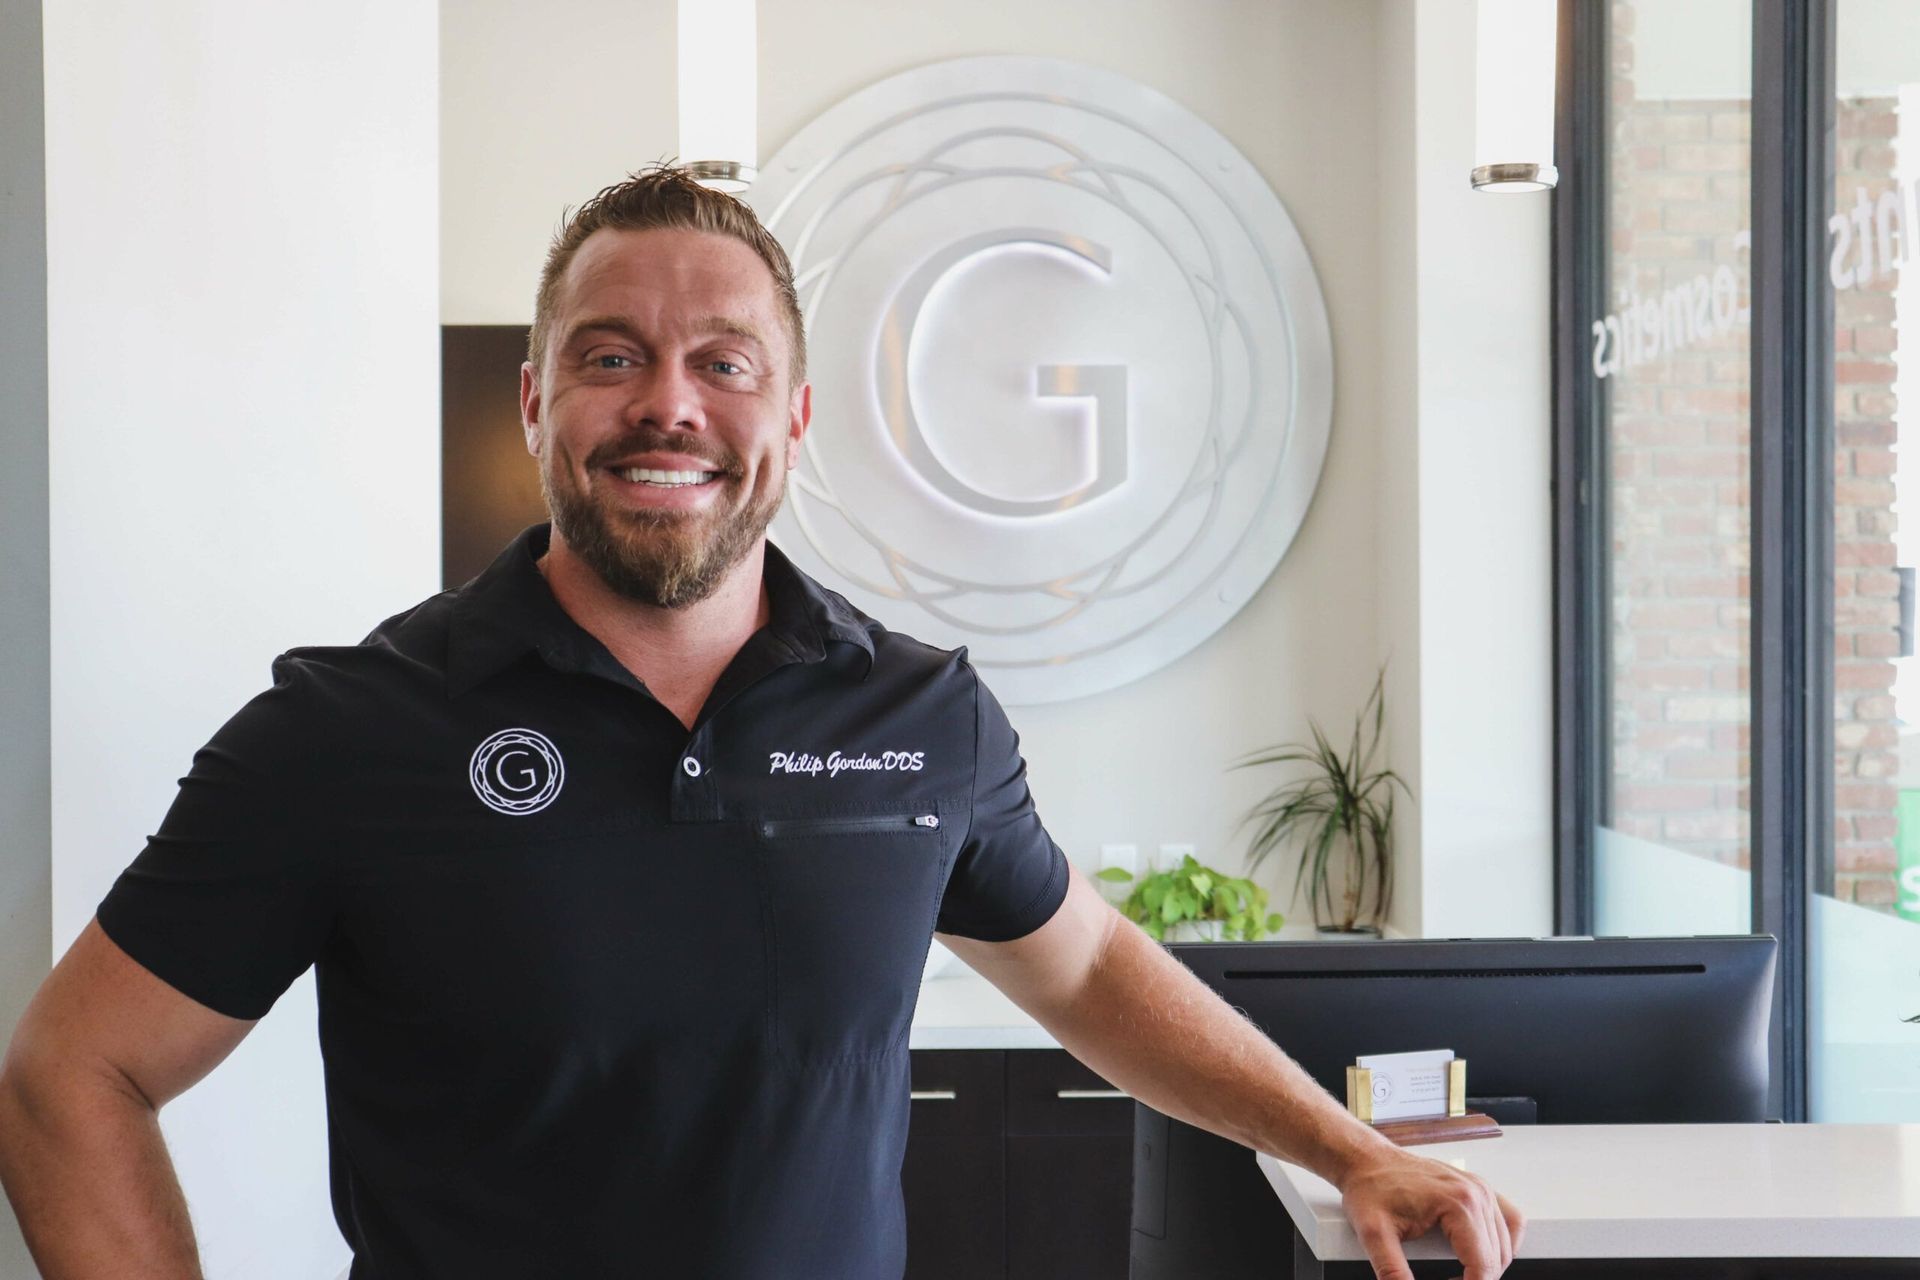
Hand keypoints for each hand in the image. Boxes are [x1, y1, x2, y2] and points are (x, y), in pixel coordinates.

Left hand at [1337, 1144, 1523, 1279]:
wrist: (1367, 1161)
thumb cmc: (1371, 1187)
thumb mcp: (1374, 1234)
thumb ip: (1392, 1271)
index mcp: (1458, 1203)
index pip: (1483, 1265)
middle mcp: (1476, 1193)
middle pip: (1498, 1258)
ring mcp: (1480, 1189)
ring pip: (1506, 1243)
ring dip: (1490, 1266)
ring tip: (1463, 1277)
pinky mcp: (1478, 1189)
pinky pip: (1509, 1219)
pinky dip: (1504, 1242)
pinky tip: (1486, 1254)